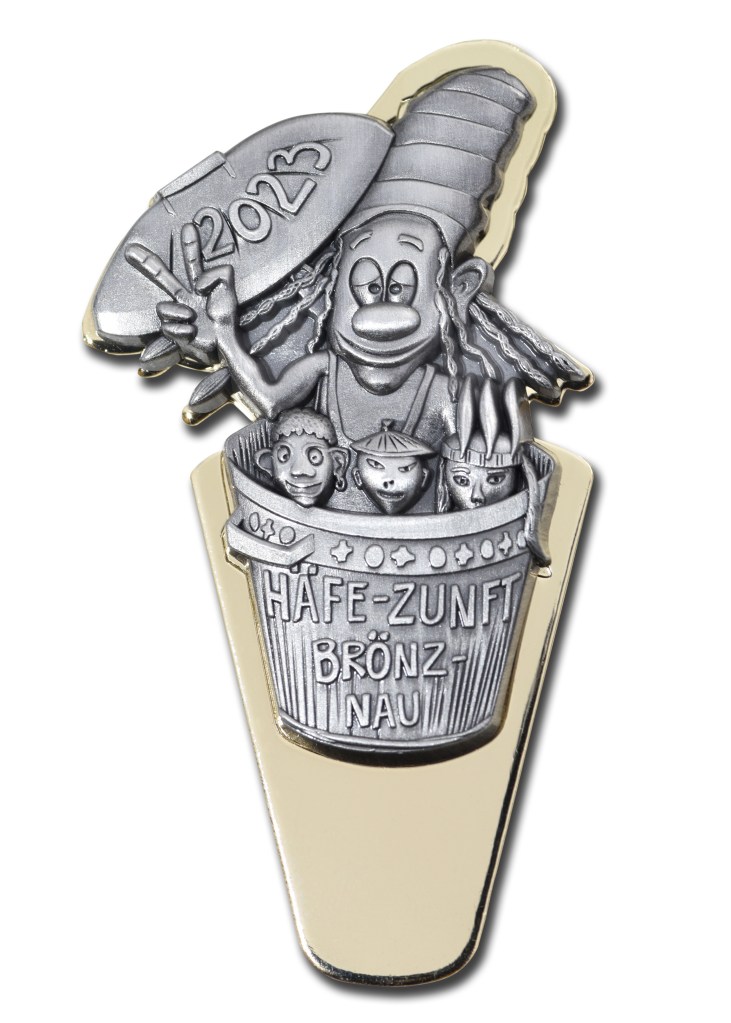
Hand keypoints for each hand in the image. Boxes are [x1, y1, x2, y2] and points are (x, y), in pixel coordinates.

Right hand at [125, 223, 237, 368]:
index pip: (193, 263)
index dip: (191, 246)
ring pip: (164, 307)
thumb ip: (221, 275)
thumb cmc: (225, 320)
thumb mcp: (229, 293)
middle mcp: (185, 298)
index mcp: (198, 287)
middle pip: (162, 277)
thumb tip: (199, 279)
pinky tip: (193, 333)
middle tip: (131, 249)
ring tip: (194, 320)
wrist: (225, 344)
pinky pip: (169, 326)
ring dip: (180, 313)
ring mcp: (178, 314)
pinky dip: (183, 330)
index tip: (188, 228)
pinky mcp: (174, 331)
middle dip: (147, 263)